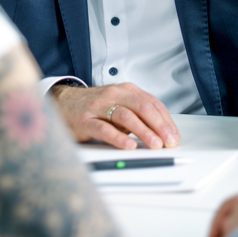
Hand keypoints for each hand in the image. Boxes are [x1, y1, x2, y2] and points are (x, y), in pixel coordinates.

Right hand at [50, 81, 179, 149]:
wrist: (63, 103)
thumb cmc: (94, 106)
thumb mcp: (119, 105)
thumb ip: (137, 115)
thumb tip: (161, 133)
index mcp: (126, 90)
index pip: (152, 103)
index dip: (166, 120)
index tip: (174, 136)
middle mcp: (114, 95)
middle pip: (142, 107)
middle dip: (159, 125)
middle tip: (169, 141)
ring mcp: (99, 106)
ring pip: (126, 116)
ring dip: (143, 131)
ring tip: (155, 144)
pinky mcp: (85, 120)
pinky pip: (104, 128)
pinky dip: (118, 138)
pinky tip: (129, 145)